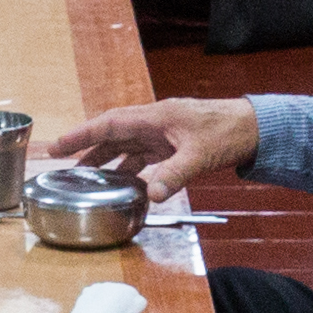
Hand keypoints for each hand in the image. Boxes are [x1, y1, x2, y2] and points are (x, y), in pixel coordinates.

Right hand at [48, 97, 261, 197]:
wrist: (255, 127)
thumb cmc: (229, 131)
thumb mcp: (200, 155)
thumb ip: (175, 175)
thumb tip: (152, 195)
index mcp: (155, 117)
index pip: (109, 124)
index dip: (81, 135)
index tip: (57, 146)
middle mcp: (154, 122)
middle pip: (111, 134)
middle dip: (85, 148)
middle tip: (60, 162)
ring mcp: (163, 133)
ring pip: (125, 145)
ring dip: (105, 160)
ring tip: (85, 177)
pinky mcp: (173, 144)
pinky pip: (142, 155)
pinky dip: (129, 167)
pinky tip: (124, 182)